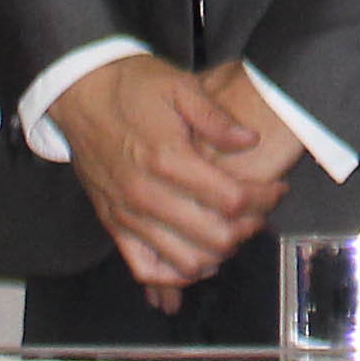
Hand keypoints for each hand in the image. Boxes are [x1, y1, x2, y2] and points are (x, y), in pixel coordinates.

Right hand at [52, 51, 285, 287]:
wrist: (81, 93)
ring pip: (186, 262)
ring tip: (233, 232)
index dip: (265, 199)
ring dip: (219, 254)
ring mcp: (128, 215)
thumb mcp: (180, 85)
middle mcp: (148, 194)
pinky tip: (196, 258)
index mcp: (169, 158)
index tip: (278, 190)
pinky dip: (175, 275)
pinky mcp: (113, 225)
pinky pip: (146, 269)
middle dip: (249, 229)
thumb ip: (216, 117)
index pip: (232, 199)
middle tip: (260, 213)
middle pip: (215, 237)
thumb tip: (250, 140)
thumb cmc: (132, 86)